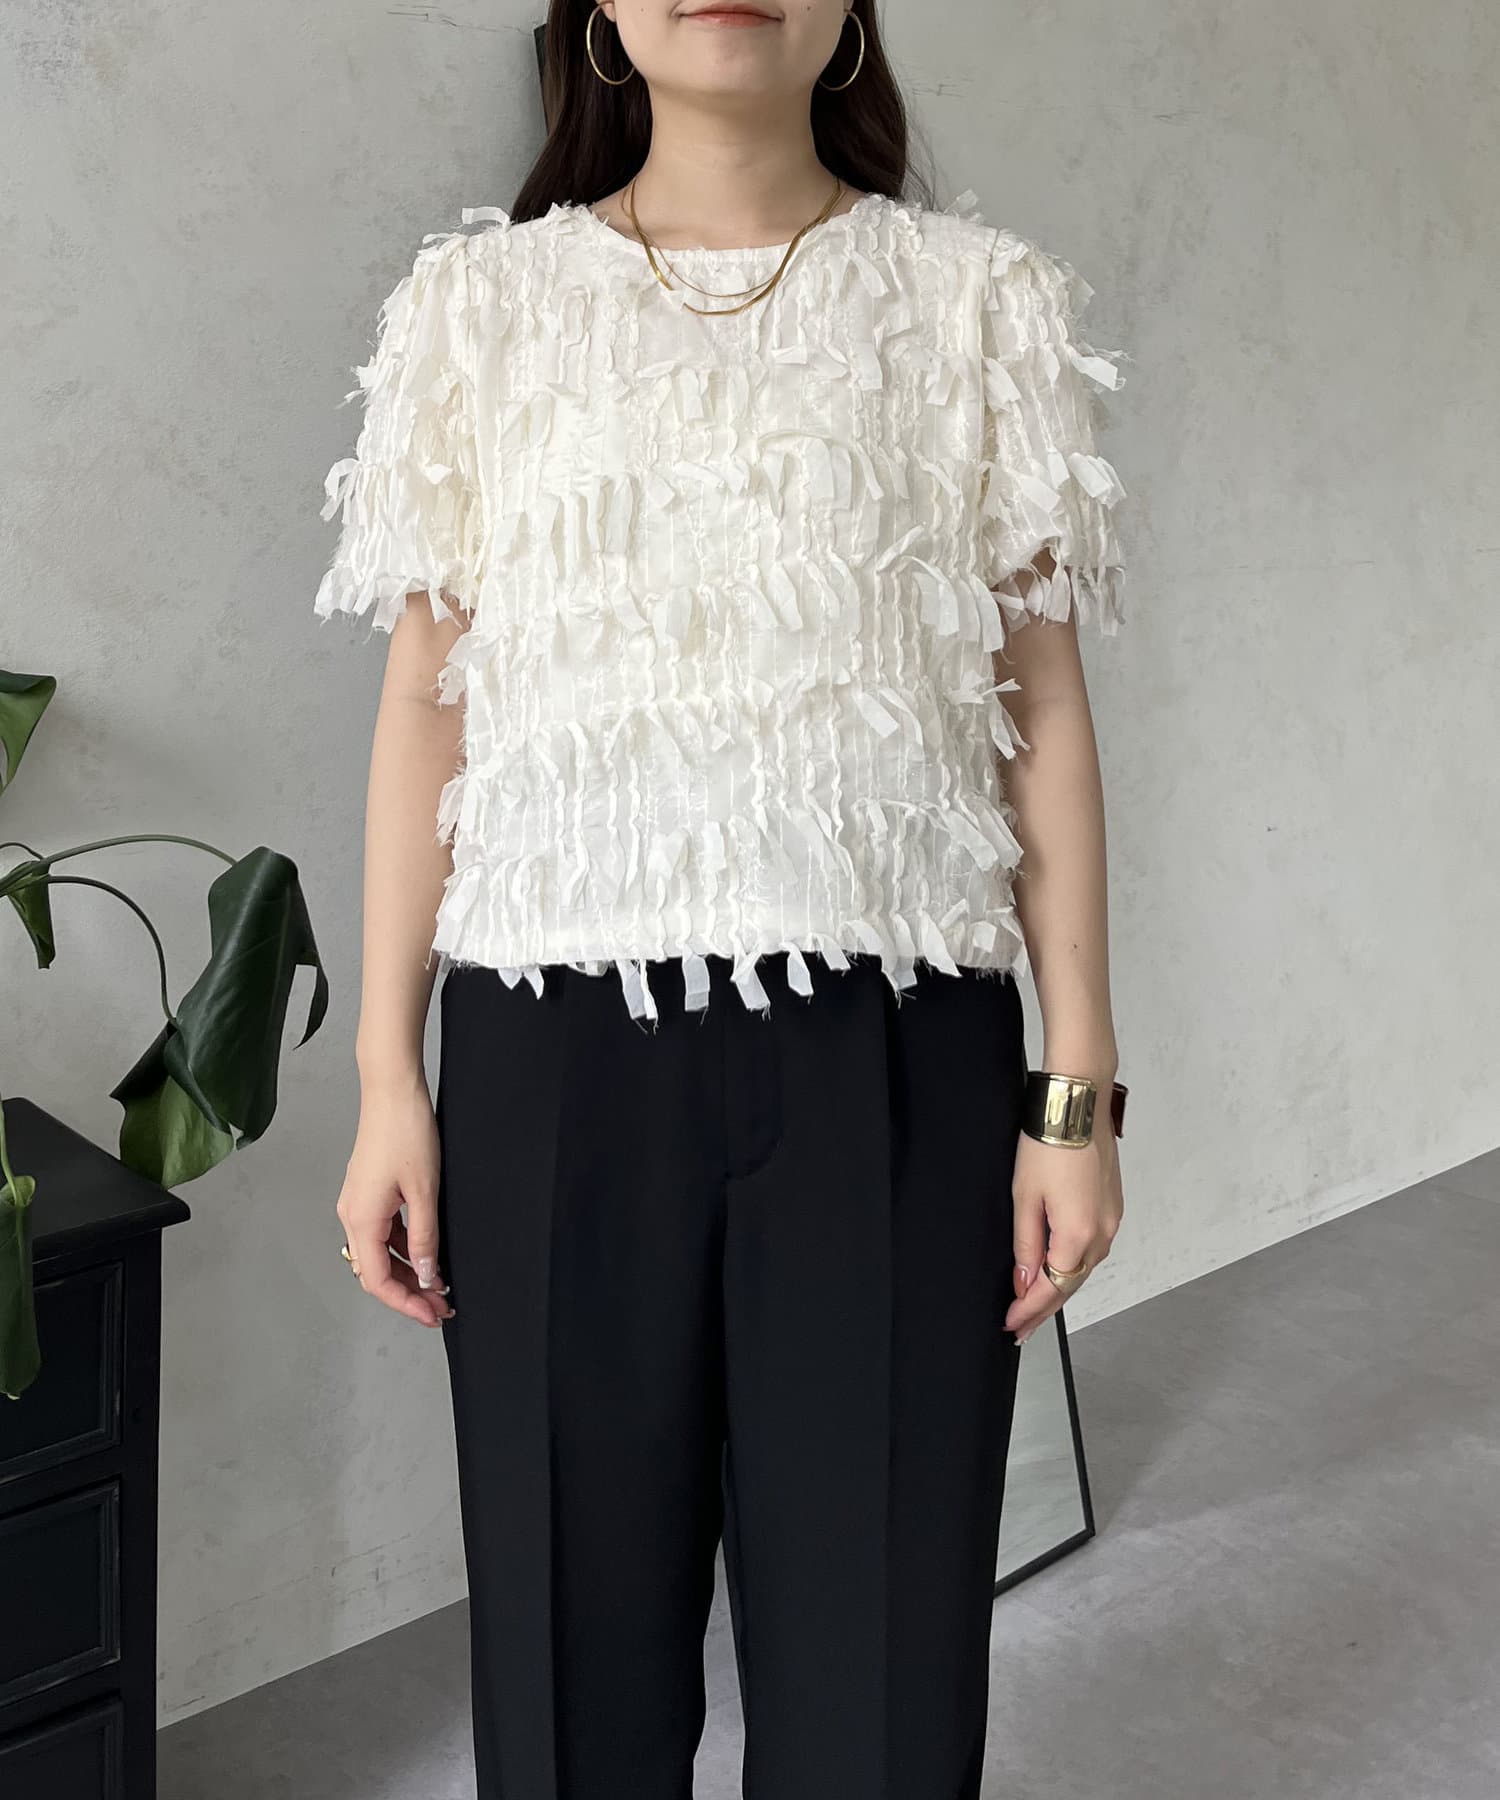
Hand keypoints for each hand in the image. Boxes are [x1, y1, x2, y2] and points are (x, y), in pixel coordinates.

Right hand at [335, 1072, 454, 1327]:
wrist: (392, 1091)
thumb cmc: (406, 1133)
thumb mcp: (424, 1191)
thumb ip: (425, 1237)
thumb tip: (427, 1276)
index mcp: (361, 1220)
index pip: (378, 1281)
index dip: (405, 1303)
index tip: (432, 1315)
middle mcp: (352, 1216)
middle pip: (376, 1271)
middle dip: (409, 1293)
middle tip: (441, 1307)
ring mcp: (359, 1204)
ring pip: (380, 1254)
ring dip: (408, 1272)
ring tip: (440, 1286)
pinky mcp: (368, 1192)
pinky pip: (383, 1233)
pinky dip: (405, 1248)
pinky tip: (428, 1253)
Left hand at [1005, 1122, 1123, 1344]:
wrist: (1078, 1104)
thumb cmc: (1047, 1143)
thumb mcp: (1024, 1196)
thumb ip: (1026, 1244)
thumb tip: (1025, 1282)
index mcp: (1078, 1235)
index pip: (1052, 1288)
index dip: (1029, 1310)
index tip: (1011, 1326)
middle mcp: (1103, 1233)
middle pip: (1071, 1283)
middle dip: (1043, 1307)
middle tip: (1020, 1328)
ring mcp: (1112, 1219)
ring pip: (1084, 1267)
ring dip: (1059, 1287)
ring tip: (1034, 1305)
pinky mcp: (1113, 1205)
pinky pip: (1093, 1248)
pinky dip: (1073, 1264)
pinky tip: (1058, 1269)